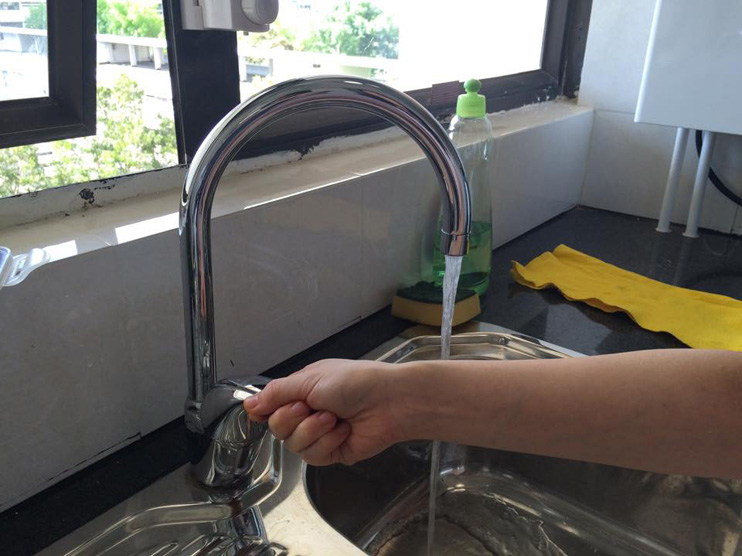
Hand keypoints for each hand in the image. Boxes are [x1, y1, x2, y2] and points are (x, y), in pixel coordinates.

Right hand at [243, 359, 409, 465]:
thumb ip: (277, 392)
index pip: (270, 407)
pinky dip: (328, 442)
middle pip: (278, 429)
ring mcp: (320, 434)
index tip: (265, 412)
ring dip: (314, 430)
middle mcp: (308, 413)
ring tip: (334, 417)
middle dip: (293, 419)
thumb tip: (248, 404)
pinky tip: (343, 430)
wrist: (389, 401)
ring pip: (294, 445)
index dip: (266, 412)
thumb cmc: (355, 382)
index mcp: (301, 391)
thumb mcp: (310, 379)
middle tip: (311, 406)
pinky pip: (314, 456)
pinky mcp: (332, 452)